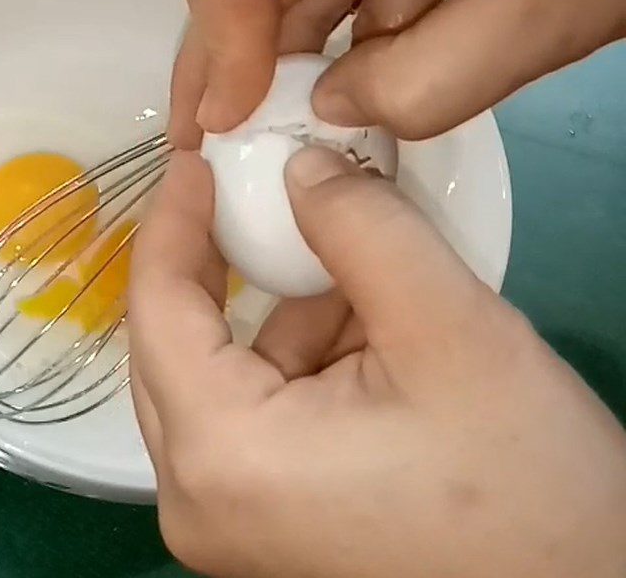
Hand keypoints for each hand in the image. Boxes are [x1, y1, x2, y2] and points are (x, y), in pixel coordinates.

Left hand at [128, 149, 625, 577]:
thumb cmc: (521, 480)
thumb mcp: (449, 330)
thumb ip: (363, 228)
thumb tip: (301, 168)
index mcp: (220, 453)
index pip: (156, 307)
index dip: (173, 220)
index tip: (196, 157)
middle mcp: (199, 498)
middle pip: (179, 341)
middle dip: (222, 259)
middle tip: (255, 187)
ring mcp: (232, 517)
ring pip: (227, 373)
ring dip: (281, 308)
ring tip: (349, 261)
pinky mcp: (270, 521)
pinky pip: (261, 410)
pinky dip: (303, 355)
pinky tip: (367, 329)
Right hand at [170, 0, 625, 146]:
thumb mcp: (533, 12)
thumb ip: (419, 88)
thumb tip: (329, 114)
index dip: (221, 45)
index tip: (227, 128)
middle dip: (234, 62)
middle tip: (214, 147)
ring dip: (285, 64)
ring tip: (268, 142)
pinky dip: (338, 49)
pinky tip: (335, 104)